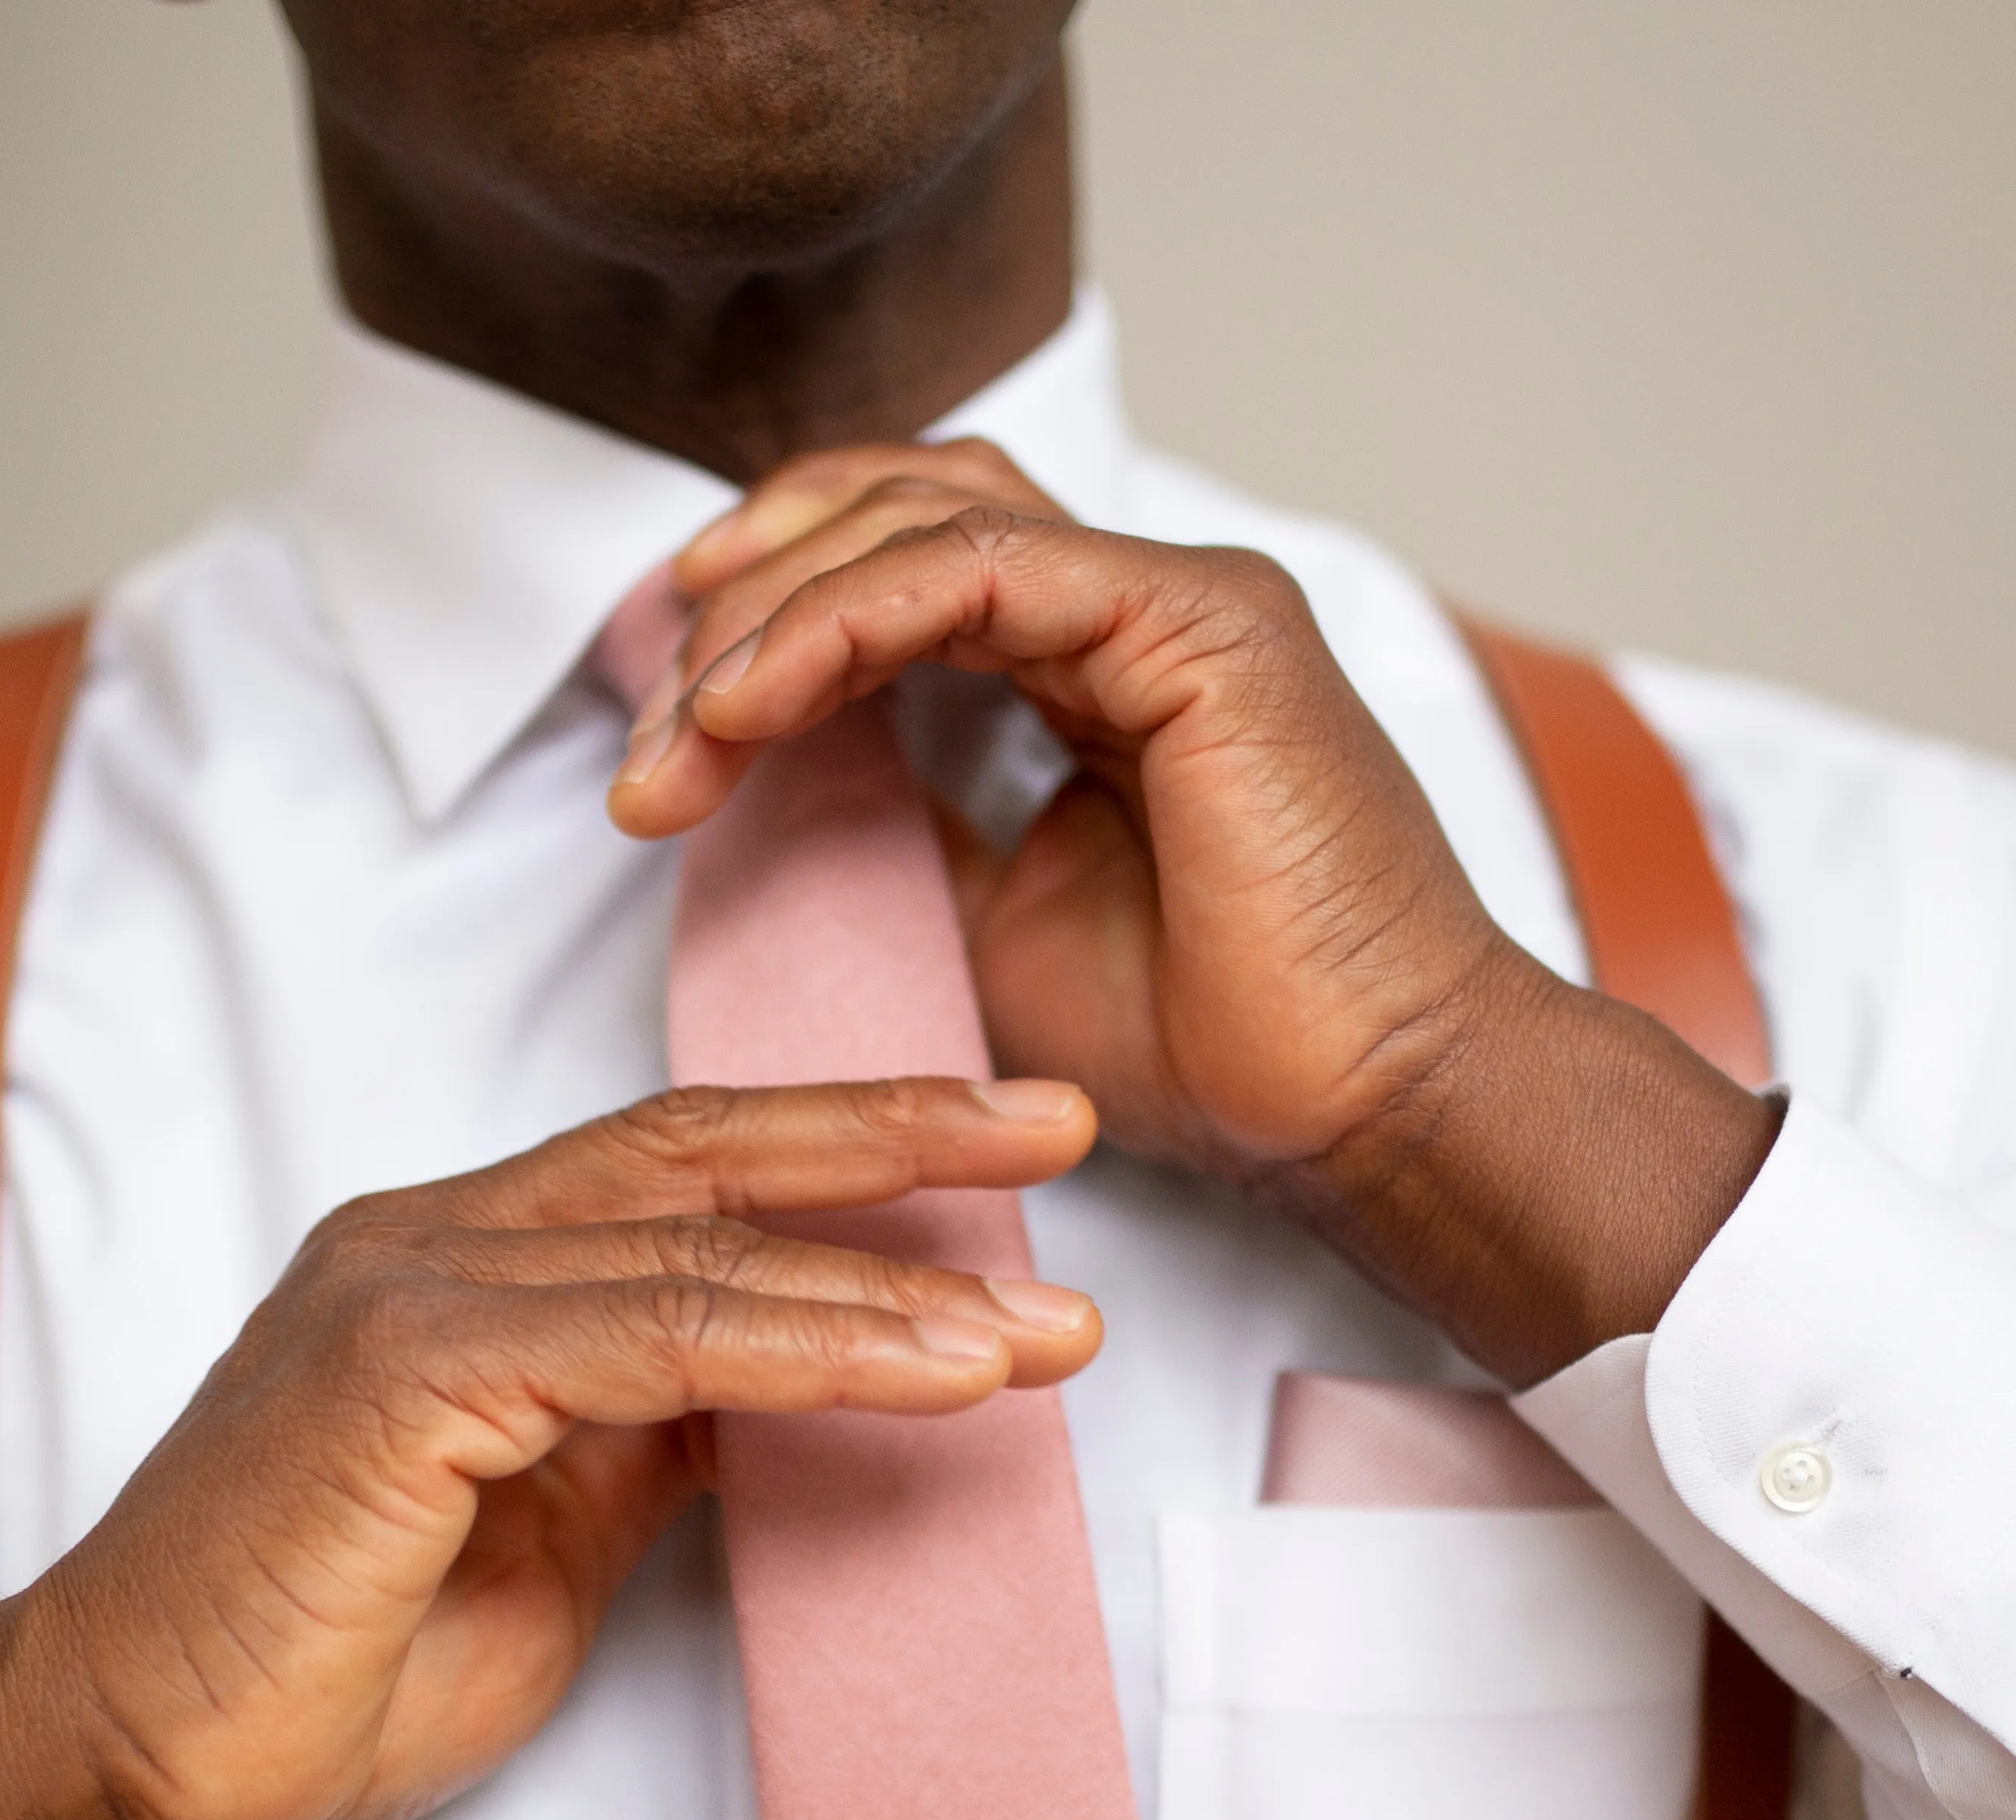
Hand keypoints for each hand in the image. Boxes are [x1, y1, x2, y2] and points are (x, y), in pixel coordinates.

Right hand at [0, 1079, 1102, 1819]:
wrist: (124, 1764)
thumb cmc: (312, 1671)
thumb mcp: (541, 1542)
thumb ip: (644, 1446)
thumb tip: (779, 1399)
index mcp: (457, 1272)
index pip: (682, 1172)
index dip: (847, 1155)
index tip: (1006, 1162)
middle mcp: (429, 1247)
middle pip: (701, 1151)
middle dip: (898, 1136)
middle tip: (1063, 1122)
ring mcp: (406, 1296)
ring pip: (695, 1249)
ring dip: (890, 1279)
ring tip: (1041, 1319)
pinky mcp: (399, 1377)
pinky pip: (648, 1340)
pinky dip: (805, 1347)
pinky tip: (927, 1371)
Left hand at [607, 442, 1776, 1382]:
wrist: (1363, 1113)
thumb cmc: (1218, 1043)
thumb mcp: (990, 920)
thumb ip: (900, 821)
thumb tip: (771, 774)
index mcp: (1098, 659)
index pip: (905, 562)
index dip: (766, 616)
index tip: (661, 731)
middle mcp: (1137, 603)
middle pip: (898, 509)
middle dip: (744, 600)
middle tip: (653, 728)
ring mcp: (1174, 597)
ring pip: (924, 519)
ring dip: (775, 614)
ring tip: (686, 727)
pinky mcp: (1199, 621)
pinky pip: (984, 568)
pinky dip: (849, 618)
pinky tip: (758, 699)